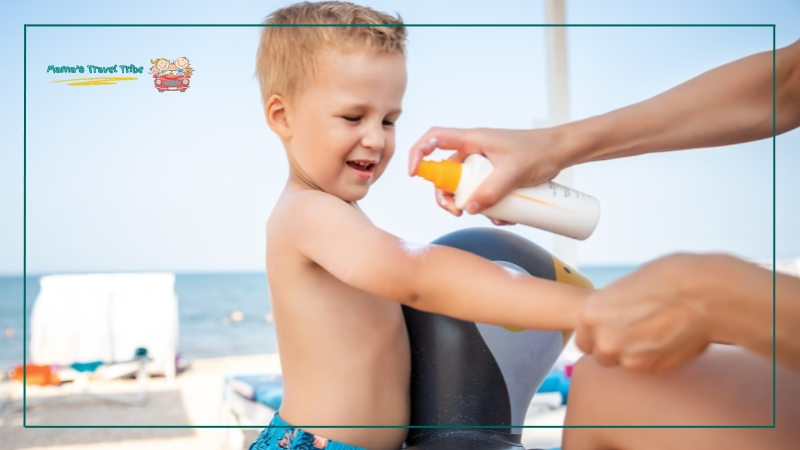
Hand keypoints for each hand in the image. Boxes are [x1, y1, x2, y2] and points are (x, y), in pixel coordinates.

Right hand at [408, 126, 570, 215]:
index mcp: (472, 139)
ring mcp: (484, 165)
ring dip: (471, 206)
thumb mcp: (514, 172)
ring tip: (490, 218)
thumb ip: (492, 190)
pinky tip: (504, 217)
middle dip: (447, 196)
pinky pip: (482, 194)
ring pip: (464, 188)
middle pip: (446, 173)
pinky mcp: (495, 177)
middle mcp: (474, 151)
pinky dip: (488, 208)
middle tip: (457, 212)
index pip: (434, 139)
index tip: (415, 175)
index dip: (418, 154)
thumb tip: (470, 209)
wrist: (562, 152)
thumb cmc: (539, 151)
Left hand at [575, 253, 726, 372]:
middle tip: (635, 332)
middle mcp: (603, 338)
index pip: (583, 339)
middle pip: (600, 355)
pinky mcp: (650, 368)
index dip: (598, 335)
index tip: (610, 331)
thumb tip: (613, 317)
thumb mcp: (626, 286)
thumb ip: (612, 307)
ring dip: (633, 354)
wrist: (703, 294)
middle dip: (614, 347)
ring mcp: (626, 356)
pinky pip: (644, 367)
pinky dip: (653, 358)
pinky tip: (666, 338)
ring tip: (654, 332)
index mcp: (591, 313)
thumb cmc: (669, 279)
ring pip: (623, 363)